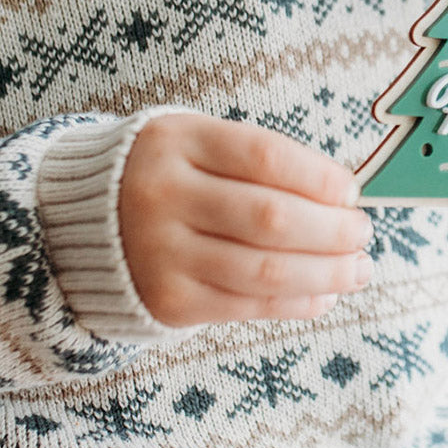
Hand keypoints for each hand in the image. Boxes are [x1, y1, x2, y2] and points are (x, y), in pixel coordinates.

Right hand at [118, 114, 373, 327]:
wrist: (83, 219)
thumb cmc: (174, 173)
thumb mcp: (202, 143)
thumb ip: (264, 162)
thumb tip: (344, 199)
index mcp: (181, 141)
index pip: (265, 157)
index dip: (319, 177)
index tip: (352, 192)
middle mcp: (165, 195)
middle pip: (271, 218)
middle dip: (333, 231)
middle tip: (364, 233)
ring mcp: (162, 252)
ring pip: (265, 270)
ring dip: (327, 273)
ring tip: (359, 269)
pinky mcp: (167, 299)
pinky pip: (246, 306)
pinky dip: (296, 303)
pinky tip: (325, 294)